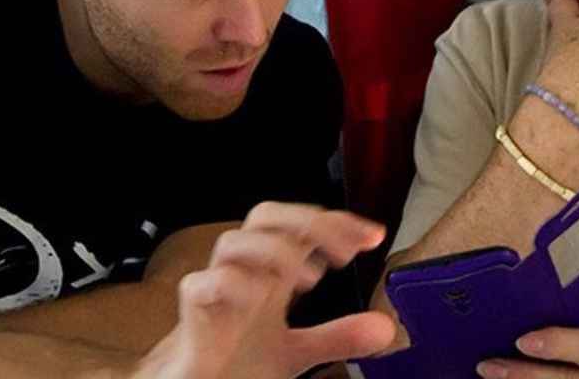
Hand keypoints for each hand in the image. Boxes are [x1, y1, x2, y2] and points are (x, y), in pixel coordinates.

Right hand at [131, 203, 396, 378]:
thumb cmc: (236, 361)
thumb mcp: (296, 351)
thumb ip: (337, 336)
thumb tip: (386, 327)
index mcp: (268, 273)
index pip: (300, 228)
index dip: (336, 223)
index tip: (374, 236)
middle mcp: (243, 273)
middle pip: (265, 217)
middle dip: (306, 223)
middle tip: (344, 252)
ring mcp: (215, 291)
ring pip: (232, 243)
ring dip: (273, 251)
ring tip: (309, 279)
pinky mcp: (192, 319)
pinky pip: (200, 286)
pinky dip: (230, 285)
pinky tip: (260, 300)